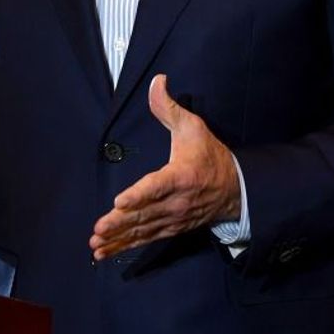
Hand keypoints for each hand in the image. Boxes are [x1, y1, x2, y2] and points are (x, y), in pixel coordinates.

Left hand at [90, 74, 240, 260]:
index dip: (139, 195)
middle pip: (145, 213)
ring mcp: (173, 218)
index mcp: (181, 176)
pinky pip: (145, 240)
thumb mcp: (193, 127)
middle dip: (121, 223)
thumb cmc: (209, 155)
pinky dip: (125, 246)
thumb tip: (156, 81)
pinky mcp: (169, 228)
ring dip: (119, 239)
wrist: (235, 189)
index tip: (120, 202)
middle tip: (99, 229)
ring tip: (97, 244)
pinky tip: (105, 252)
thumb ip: (169, 108)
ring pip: (143, 230)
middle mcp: (176, 202)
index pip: (157, 186)